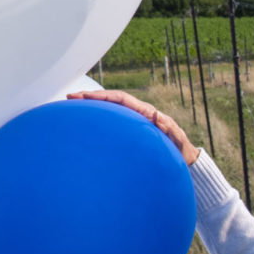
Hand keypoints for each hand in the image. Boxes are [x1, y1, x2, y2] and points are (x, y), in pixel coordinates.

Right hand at [69, 89, 200, 164]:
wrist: (183, 158)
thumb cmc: (180, 150)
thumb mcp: (176, 140)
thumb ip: (168, 128)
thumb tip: (156, 116)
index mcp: (145, 112)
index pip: (120, 99)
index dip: (102, 95)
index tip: (85, 96)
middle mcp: (136, 113)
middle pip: (110, 100)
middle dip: (90, 97)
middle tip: (70, 97)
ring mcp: (131, 121)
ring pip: (108, 110)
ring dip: (91, 106)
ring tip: (71, 107)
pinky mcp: (128, 131)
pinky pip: (110, 122)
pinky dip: (97, 119)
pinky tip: (84, 125)